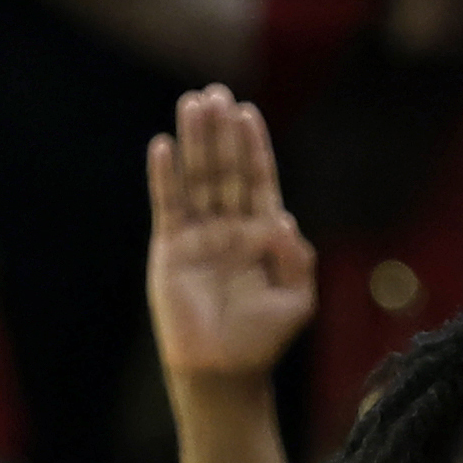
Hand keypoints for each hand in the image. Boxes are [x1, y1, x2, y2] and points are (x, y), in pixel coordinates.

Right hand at [147, 86, 317, 380]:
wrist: (222, 370)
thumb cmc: (262, 340)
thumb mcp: (297, 302)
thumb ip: (298, 261)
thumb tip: (284, 221)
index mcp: (263, 235)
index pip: (258, 180)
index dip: (254, 147)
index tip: (248, 112)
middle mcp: (230, 228)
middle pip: (225, 169)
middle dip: (221, 132)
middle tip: (215, 93)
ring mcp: (200, 236)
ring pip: (197, 178)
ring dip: (195, 141)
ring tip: (191, 104)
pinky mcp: (171, 249)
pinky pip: (168, 205)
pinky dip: (165, 177)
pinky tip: (163, 146)